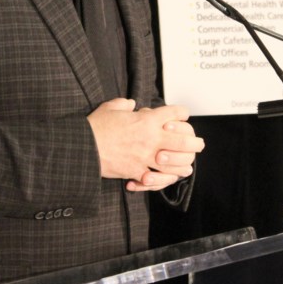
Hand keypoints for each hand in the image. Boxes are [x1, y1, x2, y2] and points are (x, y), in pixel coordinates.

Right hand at [87, 100, 203, 190]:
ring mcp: (145, 157)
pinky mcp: (137, 172)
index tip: (184, 115)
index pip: (174, 113)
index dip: (181, 113)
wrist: (82, 148)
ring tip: (189, 164)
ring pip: (175, 162)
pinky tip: (171, 177)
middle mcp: (150, 138)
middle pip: (183, 140)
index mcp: (146, 120)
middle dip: (194, 142)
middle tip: (200, 144)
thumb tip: (130, 104)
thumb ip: (124, 104)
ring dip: (185, 163)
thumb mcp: (111, 107)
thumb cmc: (95, 126)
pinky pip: (157, 178)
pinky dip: (165, 179)